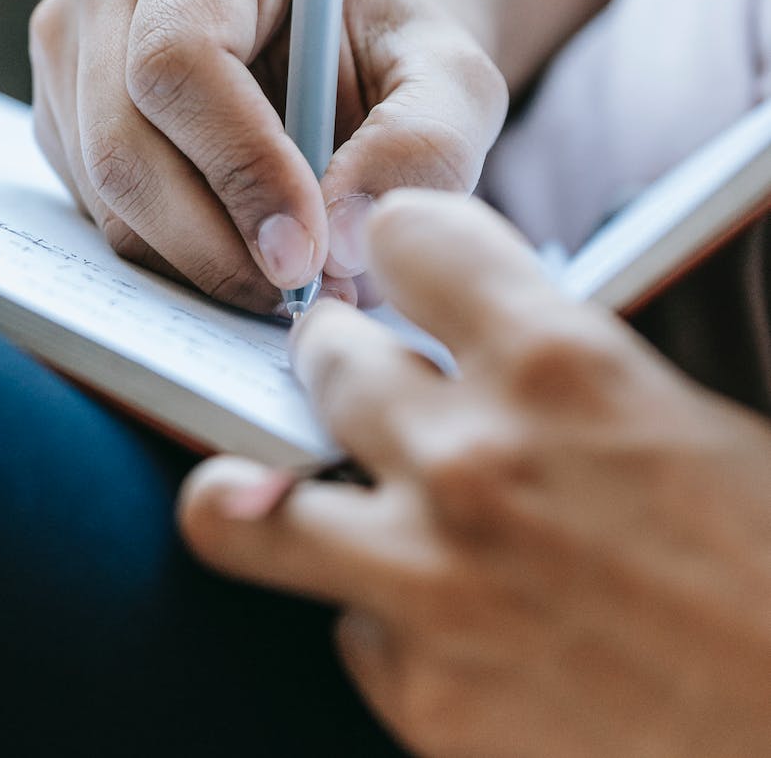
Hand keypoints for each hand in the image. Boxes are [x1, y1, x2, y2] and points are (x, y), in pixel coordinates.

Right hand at [29, 0, 505, 310]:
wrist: (338, 54)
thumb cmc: (391, 53)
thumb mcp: (451, 81)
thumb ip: (425, 146)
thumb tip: (338, 242)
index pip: (181, 58)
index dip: (240, 168)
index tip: (308, 253)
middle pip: (124, 142)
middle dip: (217, 245)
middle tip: (301, 295)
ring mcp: (69, 39)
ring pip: (105, 194)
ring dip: (199, 262)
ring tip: (290, 272)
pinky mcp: (60, 110)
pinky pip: (95, 212)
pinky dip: (172, 255)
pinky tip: (241, 244)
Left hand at [178, 190, 770, 756]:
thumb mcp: (694, 413)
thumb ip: (570, 354)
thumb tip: (497, 324)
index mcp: (561, 366)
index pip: (406, 234)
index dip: (402, 243)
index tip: (401, 263)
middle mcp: (473, 464)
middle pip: (323, 356)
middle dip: (344, 355)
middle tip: (367, 375)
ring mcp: (431, 587)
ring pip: (242, 506)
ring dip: (269, 484)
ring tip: (290, 484)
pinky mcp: (424, 701)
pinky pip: (348, 628)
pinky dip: (380, 616)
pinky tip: (440, 619)